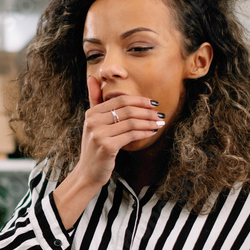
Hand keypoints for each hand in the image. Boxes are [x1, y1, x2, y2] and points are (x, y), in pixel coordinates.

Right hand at [72, 75, 163, 190]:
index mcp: (91, 113)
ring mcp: (99, 134)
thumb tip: (93, 77)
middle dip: (146, 110)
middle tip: (160, 113)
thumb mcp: (92, 123)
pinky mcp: (107, 147)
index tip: (152, 103)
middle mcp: (93, 122)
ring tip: (160, 122)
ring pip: (131, 122)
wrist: (88, 172)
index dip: (139, 100)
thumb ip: (95, 100)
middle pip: (126, 109)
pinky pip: (132, 135)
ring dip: (149, 121)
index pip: (119, 101)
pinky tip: (152, 131)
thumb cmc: (95, 147)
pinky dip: (145, 132)